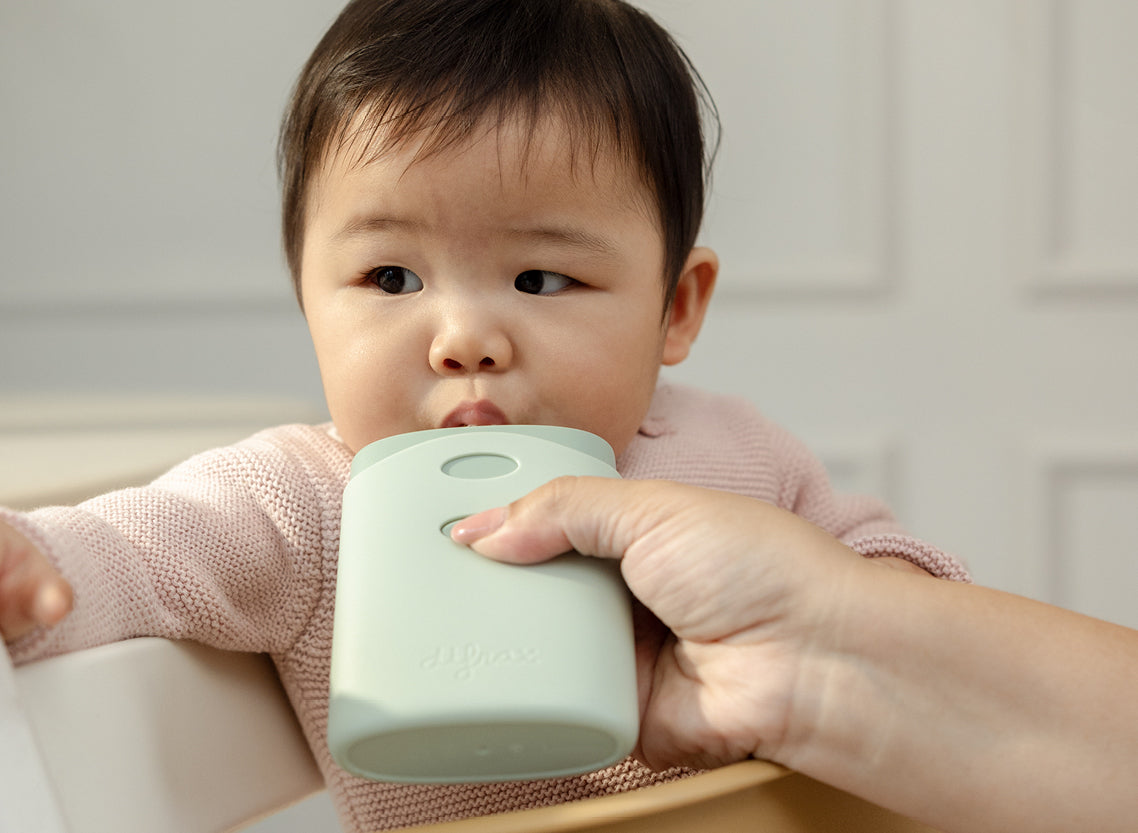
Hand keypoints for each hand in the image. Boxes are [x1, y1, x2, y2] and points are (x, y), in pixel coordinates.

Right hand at [451, 477, 867, 770]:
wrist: (813, 661)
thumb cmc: (763, 570)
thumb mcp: (652, 509)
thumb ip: (563, 508)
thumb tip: (484, 527)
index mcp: (637, 534)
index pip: (552, 521)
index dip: (505, 520)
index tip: (449, 519)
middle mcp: (626, 594)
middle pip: (538, 585)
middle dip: (493, 580)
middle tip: (434, 572)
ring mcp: (622, 656)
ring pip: (538, 646)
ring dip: (502, 636)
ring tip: (447, 618)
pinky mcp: (619, 713)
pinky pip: (556, 706)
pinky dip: (526, 695)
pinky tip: (485, 676)